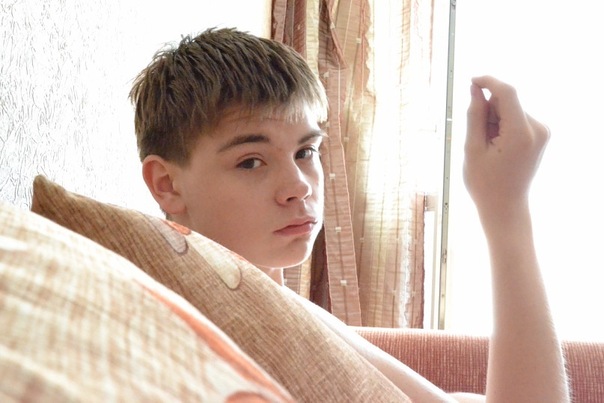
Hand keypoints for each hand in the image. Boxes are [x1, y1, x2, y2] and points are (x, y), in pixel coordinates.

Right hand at [463, 76, 548, 216]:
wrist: (505, 206)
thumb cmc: (485, 182)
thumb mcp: (472, 148)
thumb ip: (475, 115)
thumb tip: (476, 89)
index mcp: (521, 133)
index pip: (507, 93)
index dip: (489, 82)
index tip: (471, 81)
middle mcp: (537, 129)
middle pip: (507, 102)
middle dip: (488, 111)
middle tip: (477, 138)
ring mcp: (542, 132)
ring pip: (511, 110)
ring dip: (494, 120)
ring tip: (488, 147)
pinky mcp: (540, 134)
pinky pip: (516, 118)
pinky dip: (502, 126)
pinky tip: (496, 146)